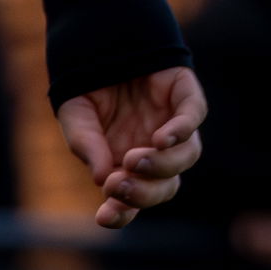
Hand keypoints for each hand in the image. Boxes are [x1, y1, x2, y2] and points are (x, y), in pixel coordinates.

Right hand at [58, 66, 206, 229]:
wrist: (102, 51)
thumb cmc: (89, 94)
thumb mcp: (77, 122)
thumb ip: (87, 148)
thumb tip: (102, 177)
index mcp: (128, 168)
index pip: (132, 202)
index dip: (121, 214)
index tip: (103, 216)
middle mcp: (157, 153)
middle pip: (165, 187)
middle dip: (142, 193)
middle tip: (117, 184)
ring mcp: (174, 127)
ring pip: (186, 157)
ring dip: (162, 166)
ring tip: (134, 159)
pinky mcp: (186, 97)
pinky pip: (193, 117)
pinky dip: (181, 131)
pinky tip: (161, 138)